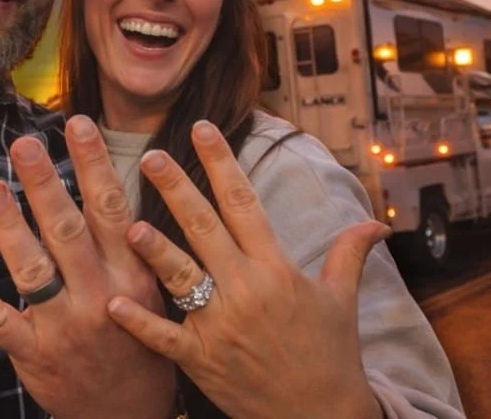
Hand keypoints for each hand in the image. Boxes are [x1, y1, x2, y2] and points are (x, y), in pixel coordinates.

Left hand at [0, 115, 176, 418]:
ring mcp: (64, 326)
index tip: (78, 124)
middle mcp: (98, 295)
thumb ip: (127, 244)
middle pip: (68, 231)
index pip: (111, 209)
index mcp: (130, 275)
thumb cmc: (138, 341)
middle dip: (45, 185)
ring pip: (33, 270)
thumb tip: (102, 183)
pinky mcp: (34, 354)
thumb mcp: (147, 290)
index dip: (93, 164)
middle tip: (24, 144)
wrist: (131, 416)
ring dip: (9, 228)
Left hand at [105, 120, 387, 418]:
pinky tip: (114, 302)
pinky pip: (165, 337)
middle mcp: (247, 291)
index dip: (222, 163)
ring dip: (154, 251)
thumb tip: (377, 224)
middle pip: (205, 229)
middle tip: (149, 155)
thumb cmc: (331, 356)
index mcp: (277, 269)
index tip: (203, 130)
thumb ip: (349, 254)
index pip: (244, 203)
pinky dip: (139, 322)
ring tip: (127, 224)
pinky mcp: (202, 361)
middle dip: (177, 189)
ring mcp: (222, 327)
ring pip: (182, 278)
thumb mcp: (342, 301)